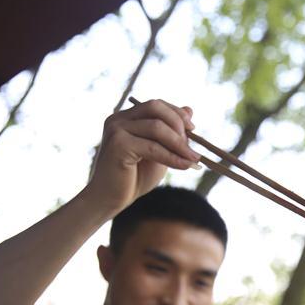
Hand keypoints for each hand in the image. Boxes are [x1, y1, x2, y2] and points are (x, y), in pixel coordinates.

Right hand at [85, 99, 201, 214]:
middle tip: (191, 144)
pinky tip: (184, 165)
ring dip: (179, 143)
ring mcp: (116, 129)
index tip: (192, 128)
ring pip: (156, 127)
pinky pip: (153, 147)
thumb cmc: (134, 177)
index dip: (177, 113)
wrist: (110, 200)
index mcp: (126, 118)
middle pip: (155, 107)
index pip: (155, 105)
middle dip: (178, 123)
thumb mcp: (159, 152)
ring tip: (193, 158)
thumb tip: (190, 110)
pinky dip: (172, 156)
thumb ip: (171, 133)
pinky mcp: (118, 144)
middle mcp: (119, 119)